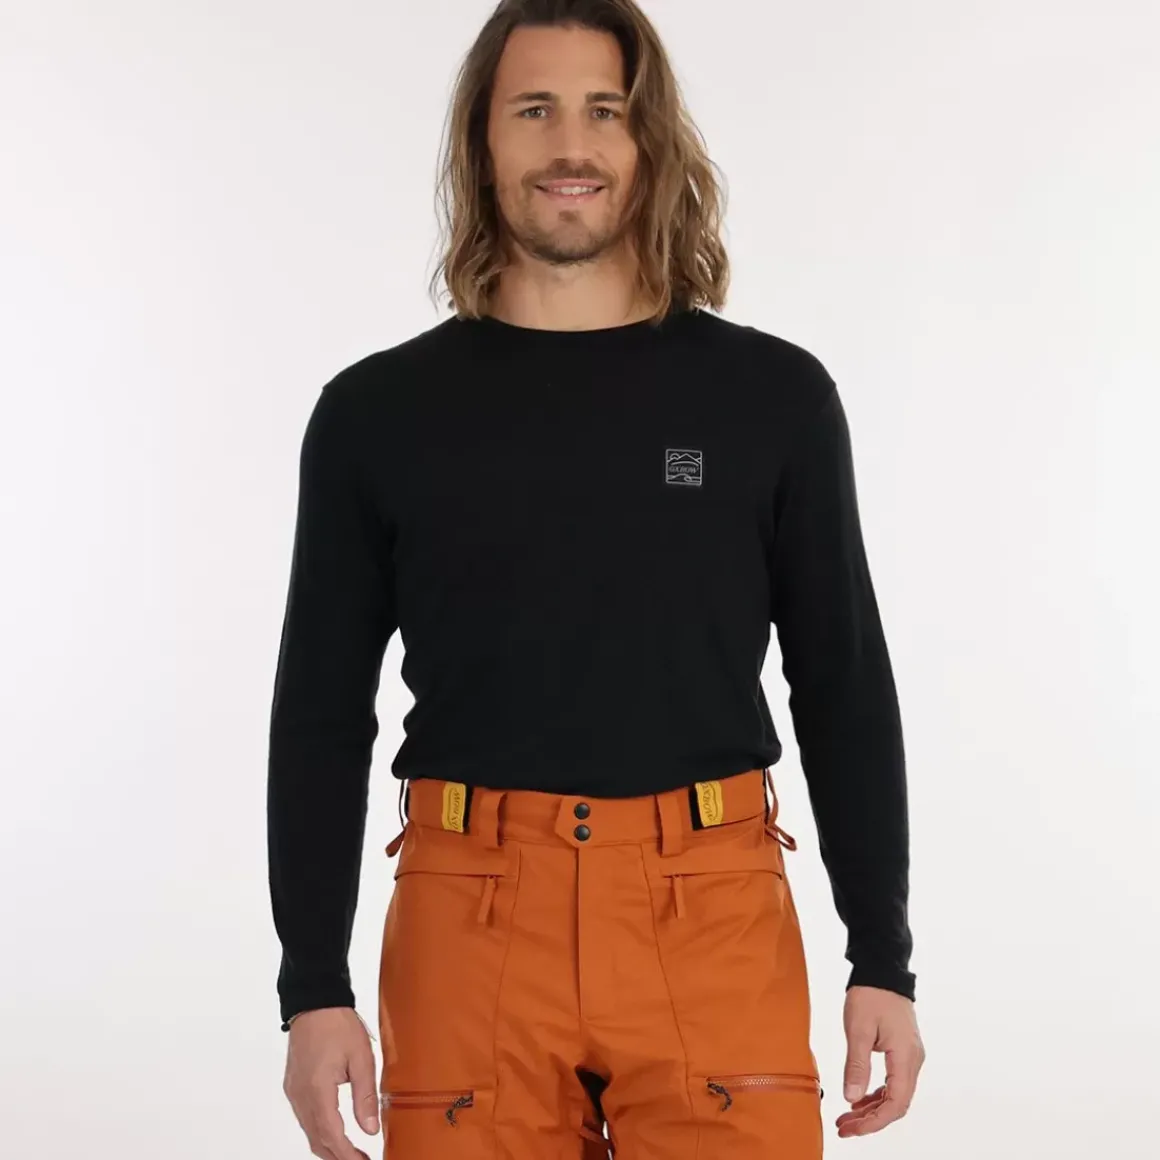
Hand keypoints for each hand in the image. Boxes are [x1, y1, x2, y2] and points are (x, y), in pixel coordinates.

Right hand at [282, 1006, 379, 1159]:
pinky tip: (334, 1131)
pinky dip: (319, 1131)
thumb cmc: (338, 1024)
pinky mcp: (293, 1086)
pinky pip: (305, 1118)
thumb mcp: (361, 1058)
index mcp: (317, 1089)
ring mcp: (294, 1091)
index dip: (347, 1154)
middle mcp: (300, 1095)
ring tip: (352, 1151)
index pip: (331, 1134)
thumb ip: (365, 1096)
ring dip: (328, 1145)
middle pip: (317, 1139)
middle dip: (338, 1156)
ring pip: (309, 1131)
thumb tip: (371, 1128)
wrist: (315, 1002)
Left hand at [835, 985, 923, 1137]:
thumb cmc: (870, 994)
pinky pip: (893, 1082)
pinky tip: (858, 1099)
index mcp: (906, 1057)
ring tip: (847, 1118)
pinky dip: (876, 1094)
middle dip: (871, 1120)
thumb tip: (851, 1098)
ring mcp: (910, 1057)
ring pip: (894, 1094)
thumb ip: (856, 1065)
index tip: (852, 1129)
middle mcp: (913, 1061)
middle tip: (844, 1128)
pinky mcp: (902, 1052)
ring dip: (872, 1109)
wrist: (882, 970)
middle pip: (896, 1104)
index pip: (895, 1103)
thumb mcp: (858, 1029)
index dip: (874, 1122)